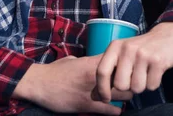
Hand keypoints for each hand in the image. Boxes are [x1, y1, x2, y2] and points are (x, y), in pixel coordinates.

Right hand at [13, 55, 131, 114]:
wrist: (40, 84)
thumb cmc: (56, 71)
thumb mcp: (74, 60)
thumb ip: (88, 61)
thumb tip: (96, 62)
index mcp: (95, 62)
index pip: (122, 60)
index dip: (128, 65)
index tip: (130, 68)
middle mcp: (98, 75)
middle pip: (127, 77)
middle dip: (132, 81)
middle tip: (131, 84)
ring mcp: (94, 91)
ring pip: (123, 94)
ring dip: (126, 96)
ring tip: (125, 97)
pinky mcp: (87, 105)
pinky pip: (110, 110)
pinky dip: (116, 111)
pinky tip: (117, 110)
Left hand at [95, 22, 172, 101]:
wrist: (167, 35)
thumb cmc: (140, 50)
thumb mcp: (122, 54)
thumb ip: (109, 72)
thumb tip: (94, 96)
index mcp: (115, 46)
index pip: (102, 71)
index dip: (102, 89)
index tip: (106, 99)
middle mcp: (127, 49)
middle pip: (120, 85)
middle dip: (127, 87)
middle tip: (134, 77)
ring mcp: (143, 54)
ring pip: (136, 88)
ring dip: (142, 86)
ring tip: (145, 72)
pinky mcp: (158, 61)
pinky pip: (151, 86)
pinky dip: (153, 83)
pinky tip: (155, 71)